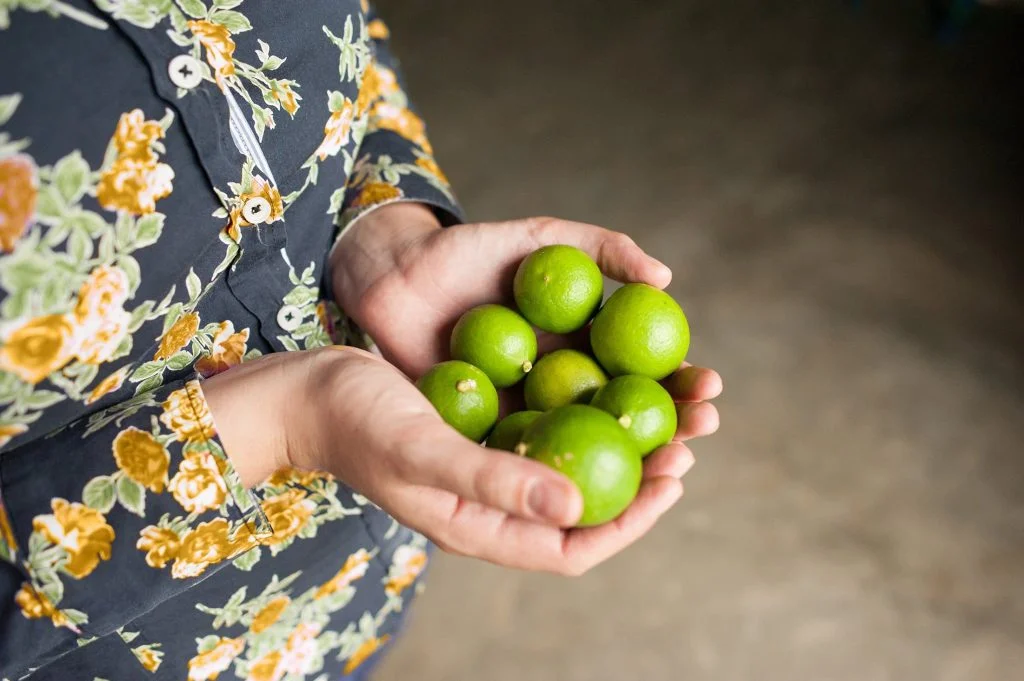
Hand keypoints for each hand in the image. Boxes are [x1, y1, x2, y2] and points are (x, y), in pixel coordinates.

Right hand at [202, 345, 720, 574]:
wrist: (305, 390)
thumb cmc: (354, 417)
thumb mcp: (422, 446)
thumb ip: (492, 480)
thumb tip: (575, 507)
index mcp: (478, 525)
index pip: (572, 548)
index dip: (631, 521)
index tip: (674, 477)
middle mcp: (491, 505)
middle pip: (584, 508)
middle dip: (643, 479)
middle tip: (688, 435)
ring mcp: (487, 468)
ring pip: (573, 466)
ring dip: (623, 442)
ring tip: (669, 406)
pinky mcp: (483, 432)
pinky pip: (550, 430)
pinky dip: (587, 412)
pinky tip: (609, 378)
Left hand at [331, 203, 720, 458]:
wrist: (393, 278)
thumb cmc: (467, 253)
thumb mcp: (539, 240)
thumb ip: (600, 248)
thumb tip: (666, 279)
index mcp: (581, 345)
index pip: (645, 369)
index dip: (681, 381)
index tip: (711, 388)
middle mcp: (562, 386)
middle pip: (627, 416)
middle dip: (672, 430)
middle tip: (699, 436)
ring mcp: (527, 415)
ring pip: (586, 448)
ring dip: (631, 463)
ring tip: (669, 468)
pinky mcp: (487, 437)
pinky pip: (528, 460)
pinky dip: (558, 475)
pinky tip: (590, 489)